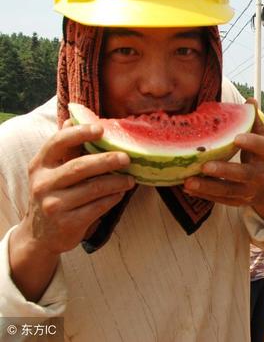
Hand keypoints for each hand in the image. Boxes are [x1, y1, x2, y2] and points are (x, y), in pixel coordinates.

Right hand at [21, 120, 133, 254]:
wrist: (40, 237)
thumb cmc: (54, 195)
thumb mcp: (52, 172)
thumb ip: (64, 150)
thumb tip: (73, 118)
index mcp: (40, 165)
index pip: (58, 143)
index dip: (80, 133)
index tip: (101, 129)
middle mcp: (43, 184)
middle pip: (80, 166)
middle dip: (107, 160)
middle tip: (127, 158)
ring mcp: (54, 205)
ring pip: (93, 188)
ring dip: (116, 182)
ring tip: (130, 179)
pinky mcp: (67, 223)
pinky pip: (98, 207)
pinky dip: (113, 198)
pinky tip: (120, 194)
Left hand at [184, 99, 263, 225]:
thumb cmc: (259, 156)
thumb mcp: (262, 138)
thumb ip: (254, 121)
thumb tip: (250, 101)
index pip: (261, 148)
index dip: (250, 143)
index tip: (236, 137)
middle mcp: (258, 174)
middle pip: (242, 174)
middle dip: (224, 171)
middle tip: (205, 165)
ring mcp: (248, 191)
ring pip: (228, 191)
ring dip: (207, 187)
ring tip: (188, 181)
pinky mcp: (237, 202)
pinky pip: (220, 200)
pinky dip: (204, 195)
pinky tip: (188, 188)